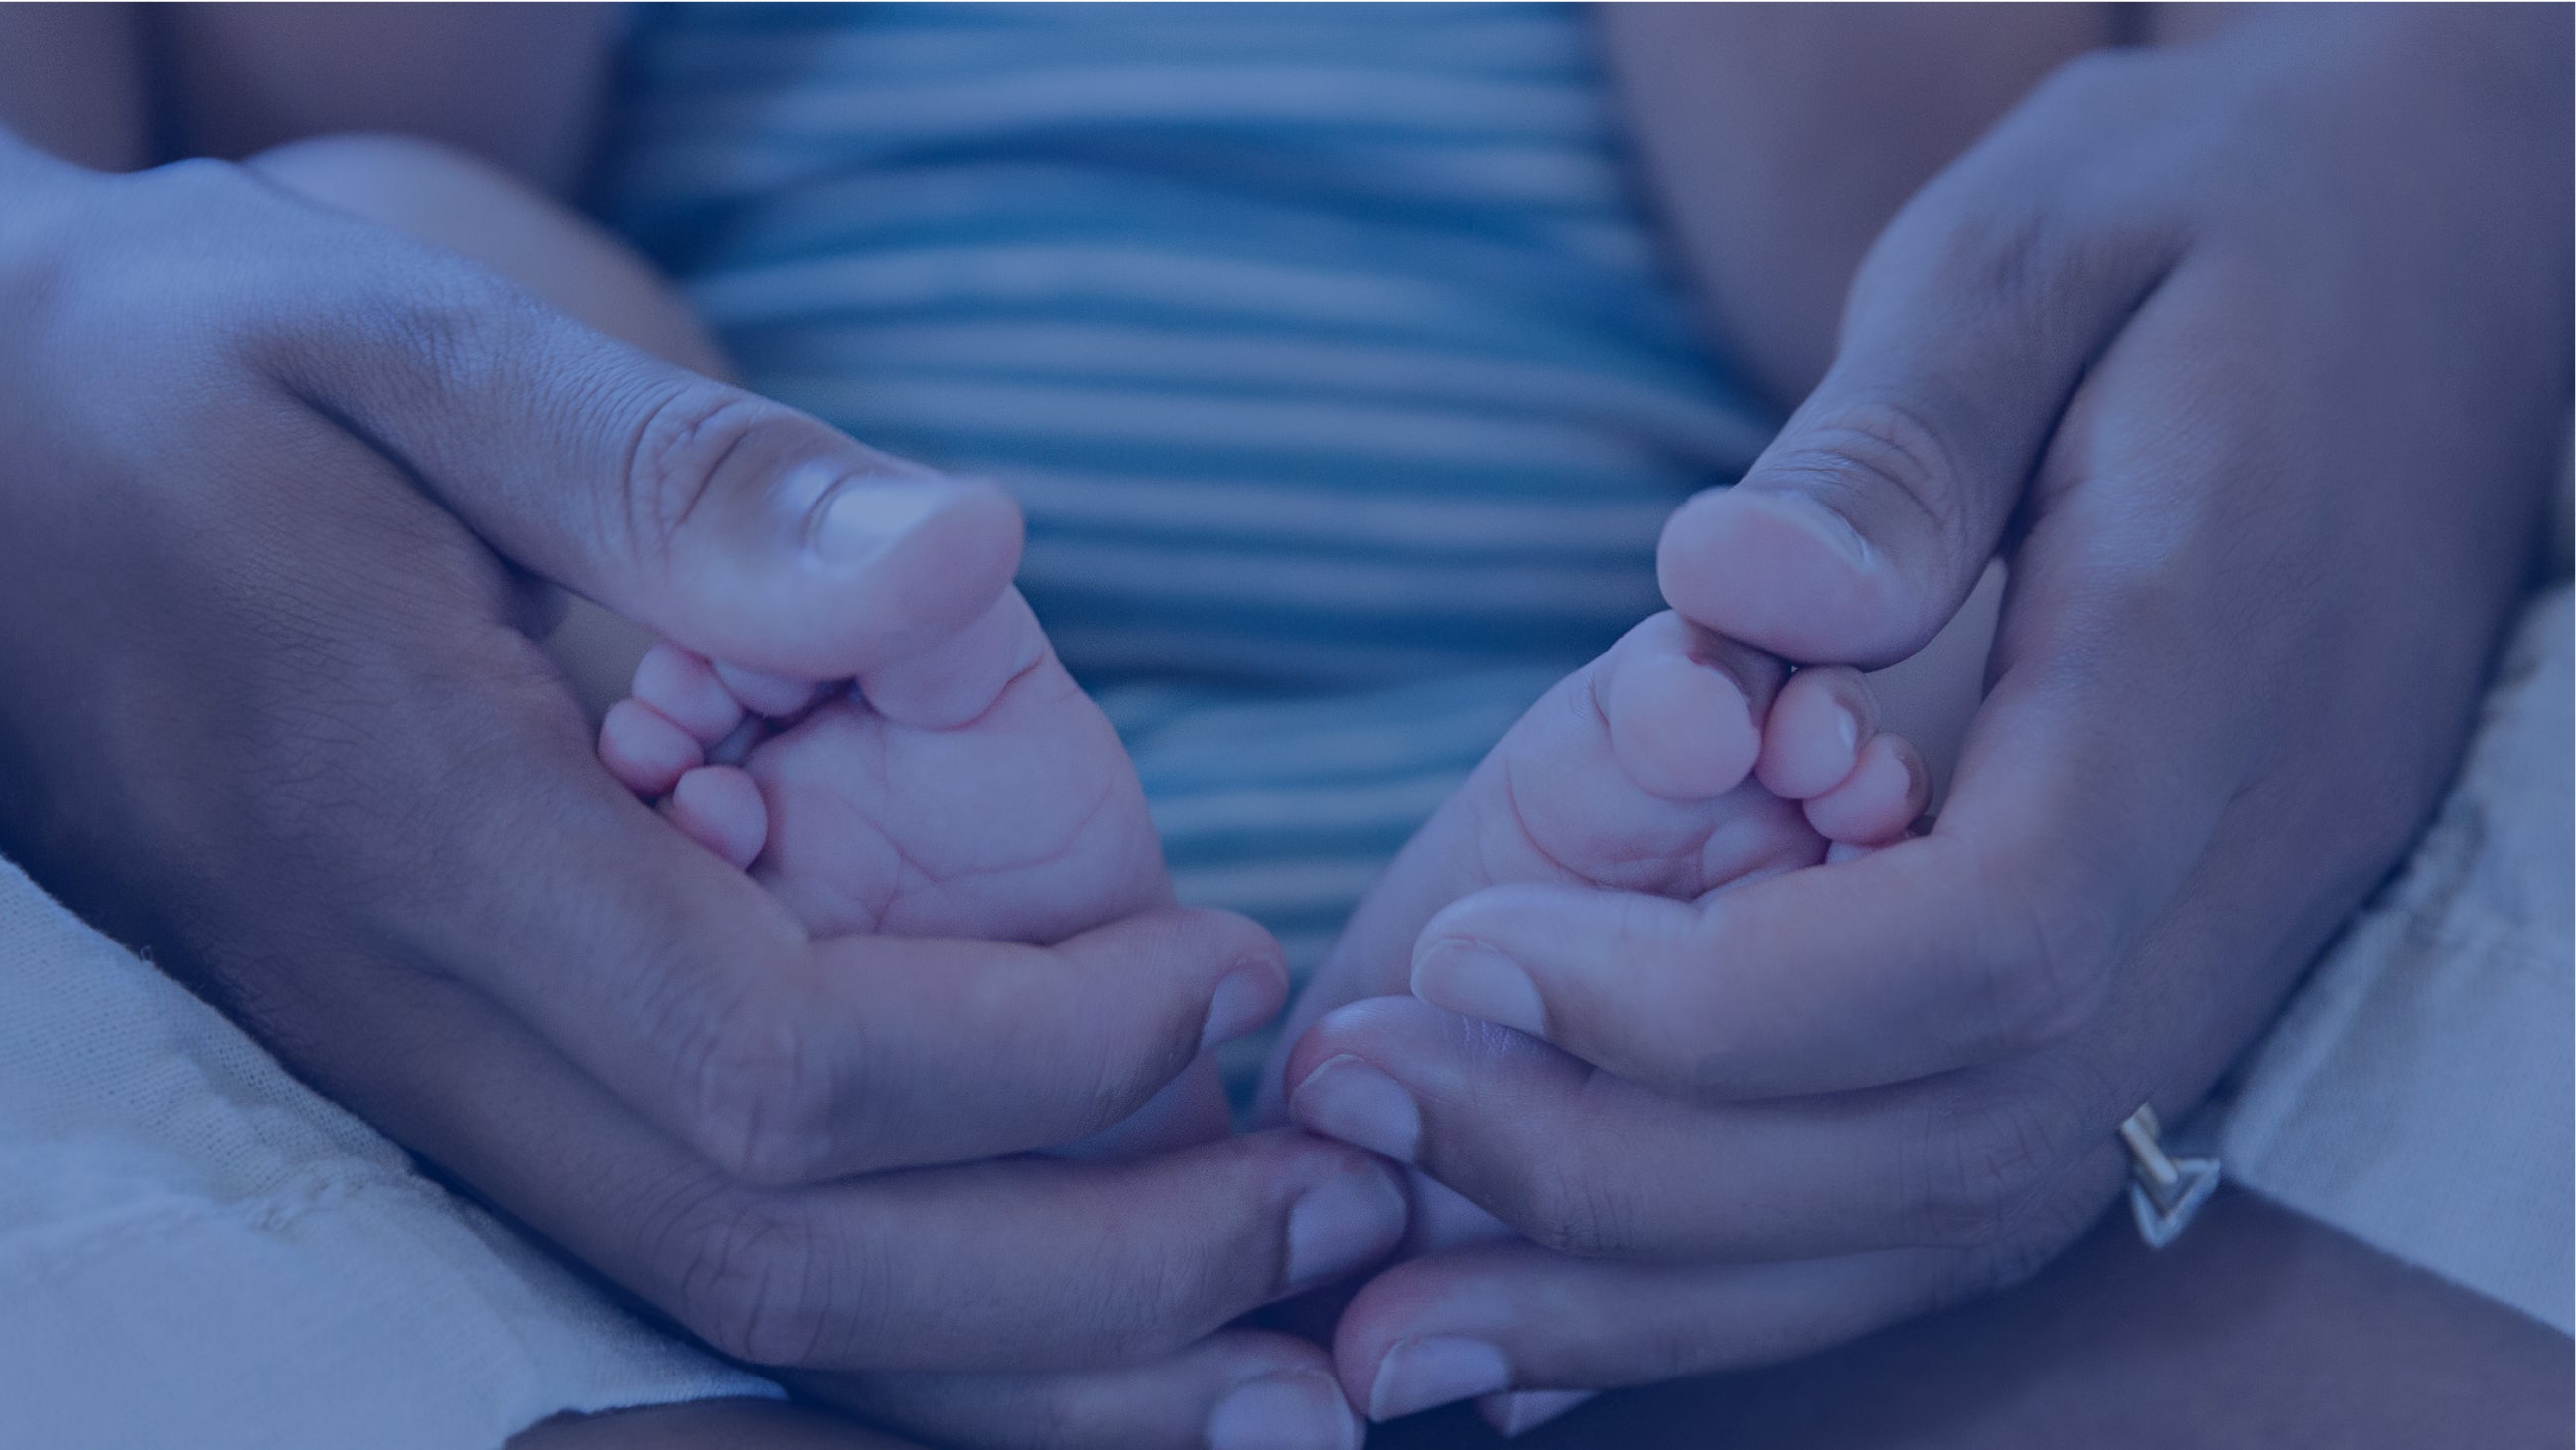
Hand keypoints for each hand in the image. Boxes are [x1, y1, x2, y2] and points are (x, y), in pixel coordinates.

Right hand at [0, 142, 1396, 1449]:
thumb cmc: (189, 391)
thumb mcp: (405, 348)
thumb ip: (683, 476)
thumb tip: (974, 555)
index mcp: (418, 833)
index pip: (771, 1054)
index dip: (1037, 1055)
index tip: (1229, 968)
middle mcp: (411, 1026)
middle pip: (782, 1260)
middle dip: (1090, 1272)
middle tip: (1339, 1203)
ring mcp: (418, 1095)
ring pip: (738, 1319)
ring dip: (1031, 1362)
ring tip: (1284, 1342)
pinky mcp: (453, 1096)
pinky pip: (697, 1267)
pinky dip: (919, 1316)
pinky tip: (1089, 1301)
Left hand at [1280, 6, 2569, 1427]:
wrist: (2433, 256)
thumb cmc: (2213, 219)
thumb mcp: (2047, 241)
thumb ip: (1905, 433)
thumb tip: (1735, 589)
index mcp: (2208, 668)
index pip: (1984, 944)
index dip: (1711, 1006)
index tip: (1472, 968)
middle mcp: (2244, 864)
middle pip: (1948, 1133)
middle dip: (1633, 1173)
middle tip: (1367, 1123)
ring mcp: (2227, 948)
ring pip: (1961, 1208)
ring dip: (1672, 1286)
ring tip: (1404, 1321)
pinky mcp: (2166, 973)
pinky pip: (1975, 1181)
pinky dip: (1764, 1264)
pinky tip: (1576, 1292)